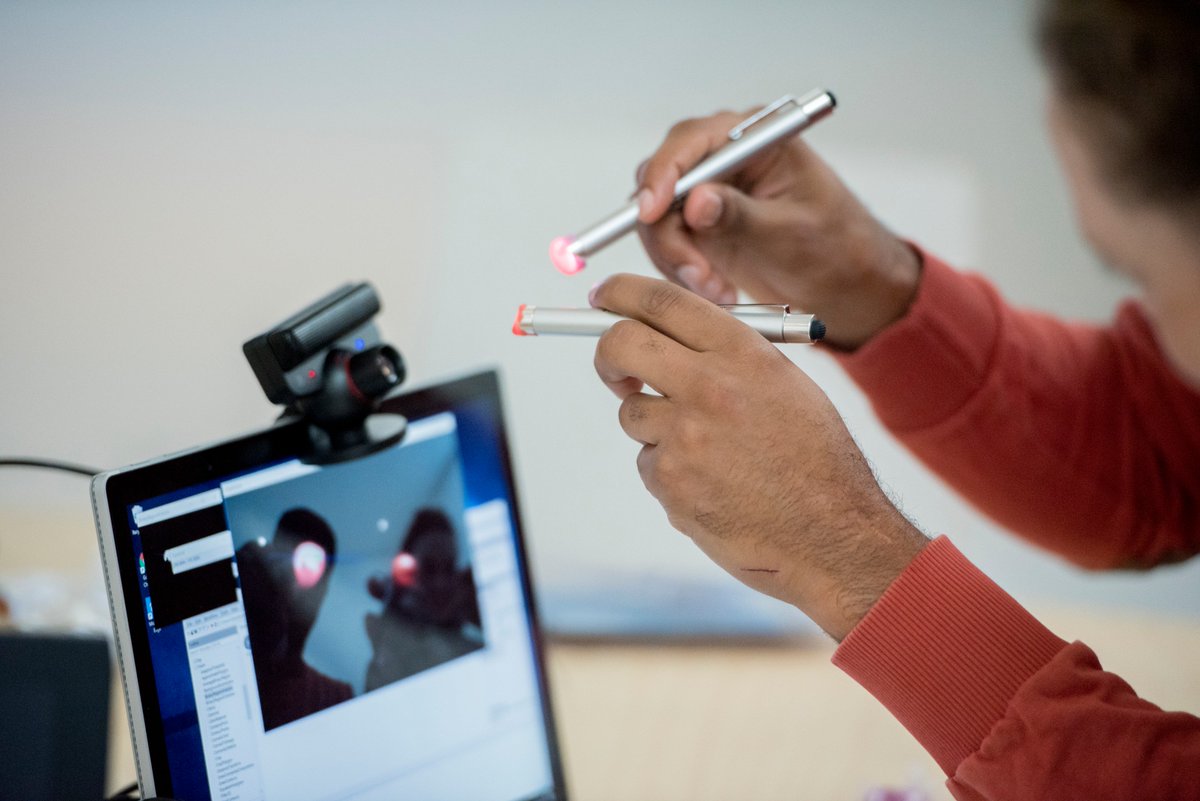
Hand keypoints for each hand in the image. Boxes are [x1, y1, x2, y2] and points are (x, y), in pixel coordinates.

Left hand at [591, 274, 927, 639]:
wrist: (835, 535)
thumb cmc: (816, 461)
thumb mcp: (786, 386)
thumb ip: (729, 357)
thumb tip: (669, 339)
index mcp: (743, 353)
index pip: (662, 301)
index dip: (621, 293)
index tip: (604, 298)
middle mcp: (709, 387)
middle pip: (622, 345)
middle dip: (607, 354)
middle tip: (615, 369)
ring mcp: (685, 437)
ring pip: (633, 414)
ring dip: (657, 429)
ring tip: (713, 454)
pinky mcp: (671, 482)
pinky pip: (649, 464)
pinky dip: (671, 474)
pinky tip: (715, 487)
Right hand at [635, 106, 920, 349]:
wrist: (846, 284)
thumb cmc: (836, 247)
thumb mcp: (791, 231)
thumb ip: (740, 215)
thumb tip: (696, 201)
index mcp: (755, 138)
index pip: (691, 142)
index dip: (663, 174)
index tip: (651, 213)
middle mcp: (724, 158)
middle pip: (662, 180)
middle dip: (667, 231)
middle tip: (695, 274)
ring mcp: (707, 192)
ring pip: (656, 219)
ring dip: (676, 260)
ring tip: (717, 291)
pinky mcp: (697, 226)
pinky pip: (666, 245)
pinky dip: (681, 272)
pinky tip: (716, 290)